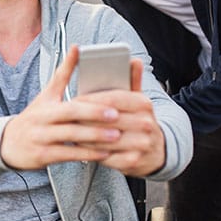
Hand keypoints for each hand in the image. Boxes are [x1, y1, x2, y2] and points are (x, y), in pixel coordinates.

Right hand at [0, 46, 122, 169]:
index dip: (90, 104)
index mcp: (47, 105)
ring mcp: (41, 139)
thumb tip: (78, 47)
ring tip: (116, 137)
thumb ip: (64, 73)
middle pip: (70, 118)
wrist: (6, 143)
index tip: (113, 104)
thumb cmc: (34, 117)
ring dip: (94, 138)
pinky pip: (67, 156)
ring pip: (70, 138)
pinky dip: (86, 155)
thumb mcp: (46, 95)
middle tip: (117, 117)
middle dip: (94, 117)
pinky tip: (103, 154)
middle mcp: (42, 121)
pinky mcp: (42, 156)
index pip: (70, 102)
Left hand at [76, 58, 165, 176]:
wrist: (155, 151)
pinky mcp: (134, 161)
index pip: (112, 98)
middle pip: (107, 119)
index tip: (73, 101)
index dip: (90, 100)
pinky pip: (106, 155)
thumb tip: (134, 60)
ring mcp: (142, 143)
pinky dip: (91, 151)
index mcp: (143, 103)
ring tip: (69, 130)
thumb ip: (132, 80)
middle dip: (84, 118)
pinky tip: (80, 146)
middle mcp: (146, 123)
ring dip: (84, 135)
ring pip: (104, 138)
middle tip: (65, 117)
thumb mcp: (136, 100)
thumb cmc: (137, 121)